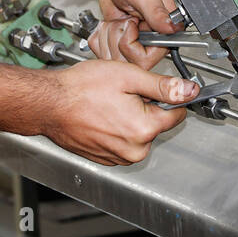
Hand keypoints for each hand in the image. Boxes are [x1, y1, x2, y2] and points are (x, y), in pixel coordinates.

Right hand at [44, 60, 198, 164]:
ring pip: (138, 134)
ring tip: (108, 104)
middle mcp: (133, 150)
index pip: (176, 115)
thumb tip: (189, 91)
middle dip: (145, 108)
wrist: (49, 104)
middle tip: (123, 93)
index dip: (168, 97)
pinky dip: (116, 129)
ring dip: (130, 119)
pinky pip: (122, 142)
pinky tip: (101, 115)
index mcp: (144, 129)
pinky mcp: (105, 159)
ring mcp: (118, 157)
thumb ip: (163, 86)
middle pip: (156, 125)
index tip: (155, 89)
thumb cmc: (81, 89)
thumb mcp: (128, 77)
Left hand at [90, 0, 178, 68]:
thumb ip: (156, 12)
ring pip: (114, 59)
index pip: (150, 57)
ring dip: (107, 37)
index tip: (129, 25)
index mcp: (164, 27)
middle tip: (121, 20)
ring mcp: (133, 39)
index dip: (133, 46)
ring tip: (115, 20)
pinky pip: (103, 51)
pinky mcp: (118, 38)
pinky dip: (98, 38)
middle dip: (117, 41)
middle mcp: (150, 37)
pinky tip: (106, 24)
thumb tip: (173, 28)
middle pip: (129, 62)